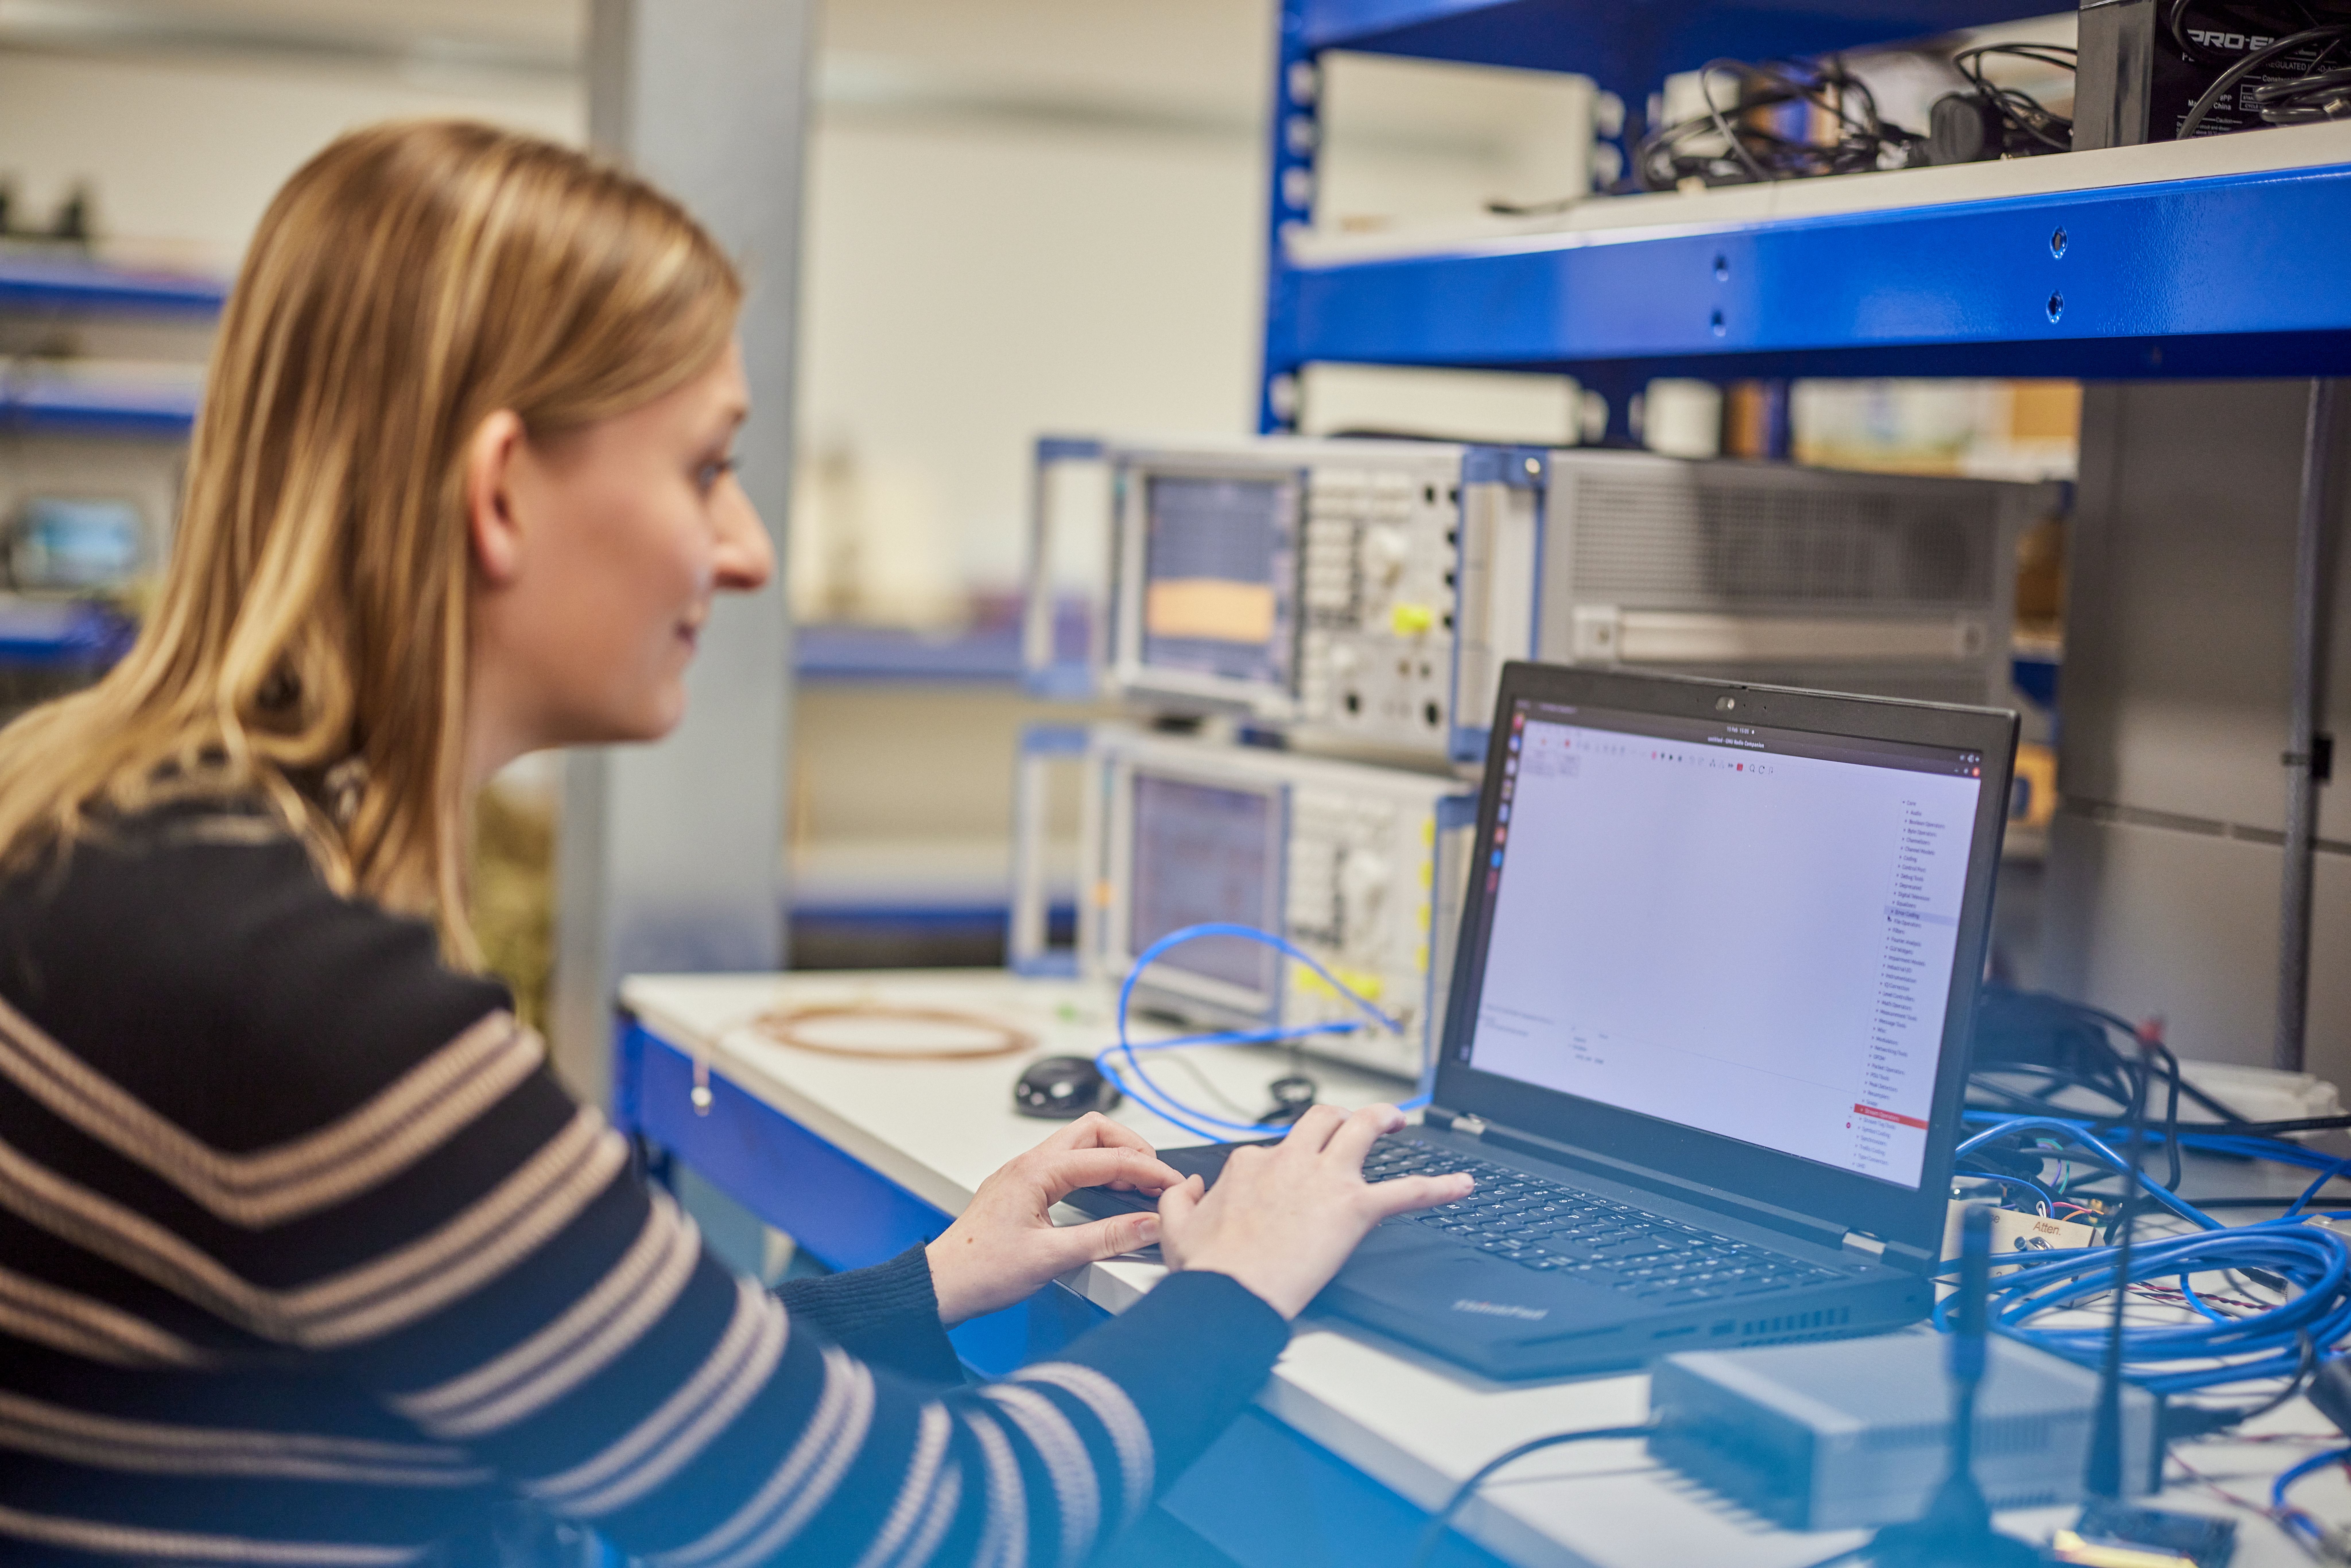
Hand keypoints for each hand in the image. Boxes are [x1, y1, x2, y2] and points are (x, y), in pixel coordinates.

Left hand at [926, 1113, 1182, 1327]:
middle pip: (1092, 1131)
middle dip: (1130, 1147)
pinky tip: (1107, 1193)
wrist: (942, 1286)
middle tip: (1156, 1175)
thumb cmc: (982, 1271)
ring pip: (1079, 1145)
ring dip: (1112, 1156)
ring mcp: (1024, 1175)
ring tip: (1139, 1183)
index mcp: (1035, 1172)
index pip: (1106, 1157)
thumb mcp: (1052, 1258)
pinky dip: (1094, 1170)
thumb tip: (1148, 1224)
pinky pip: (1066, 1164)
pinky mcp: (1022, 1190)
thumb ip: (1105, 1238)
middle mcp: (1029, 1164)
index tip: (1172, 1184)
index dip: (1147, 1169)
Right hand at [1155, 1104, 1472, 1319]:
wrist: (1231, 1294)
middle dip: (1341, 1116)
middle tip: (1355, 1122)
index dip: (1283, 1163)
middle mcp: (1290, 1162)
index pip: (1272, 1151)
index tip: (1286, 1180)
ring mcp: (1325, 1181)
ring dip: (1384, 1119)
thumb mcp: (1175, 1228)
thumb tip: (1190, 1186)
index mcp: (1250, 1166)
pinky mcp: (1355, 1209)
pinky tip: (1463, 1185)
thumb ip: (1179, 1199)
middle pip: (1322, 1121)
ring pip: (1362, 1130)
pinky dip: (1440, 1187)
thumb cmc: (1209, 1269)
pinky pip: (1408, 1191)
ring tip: (1399, 1121)